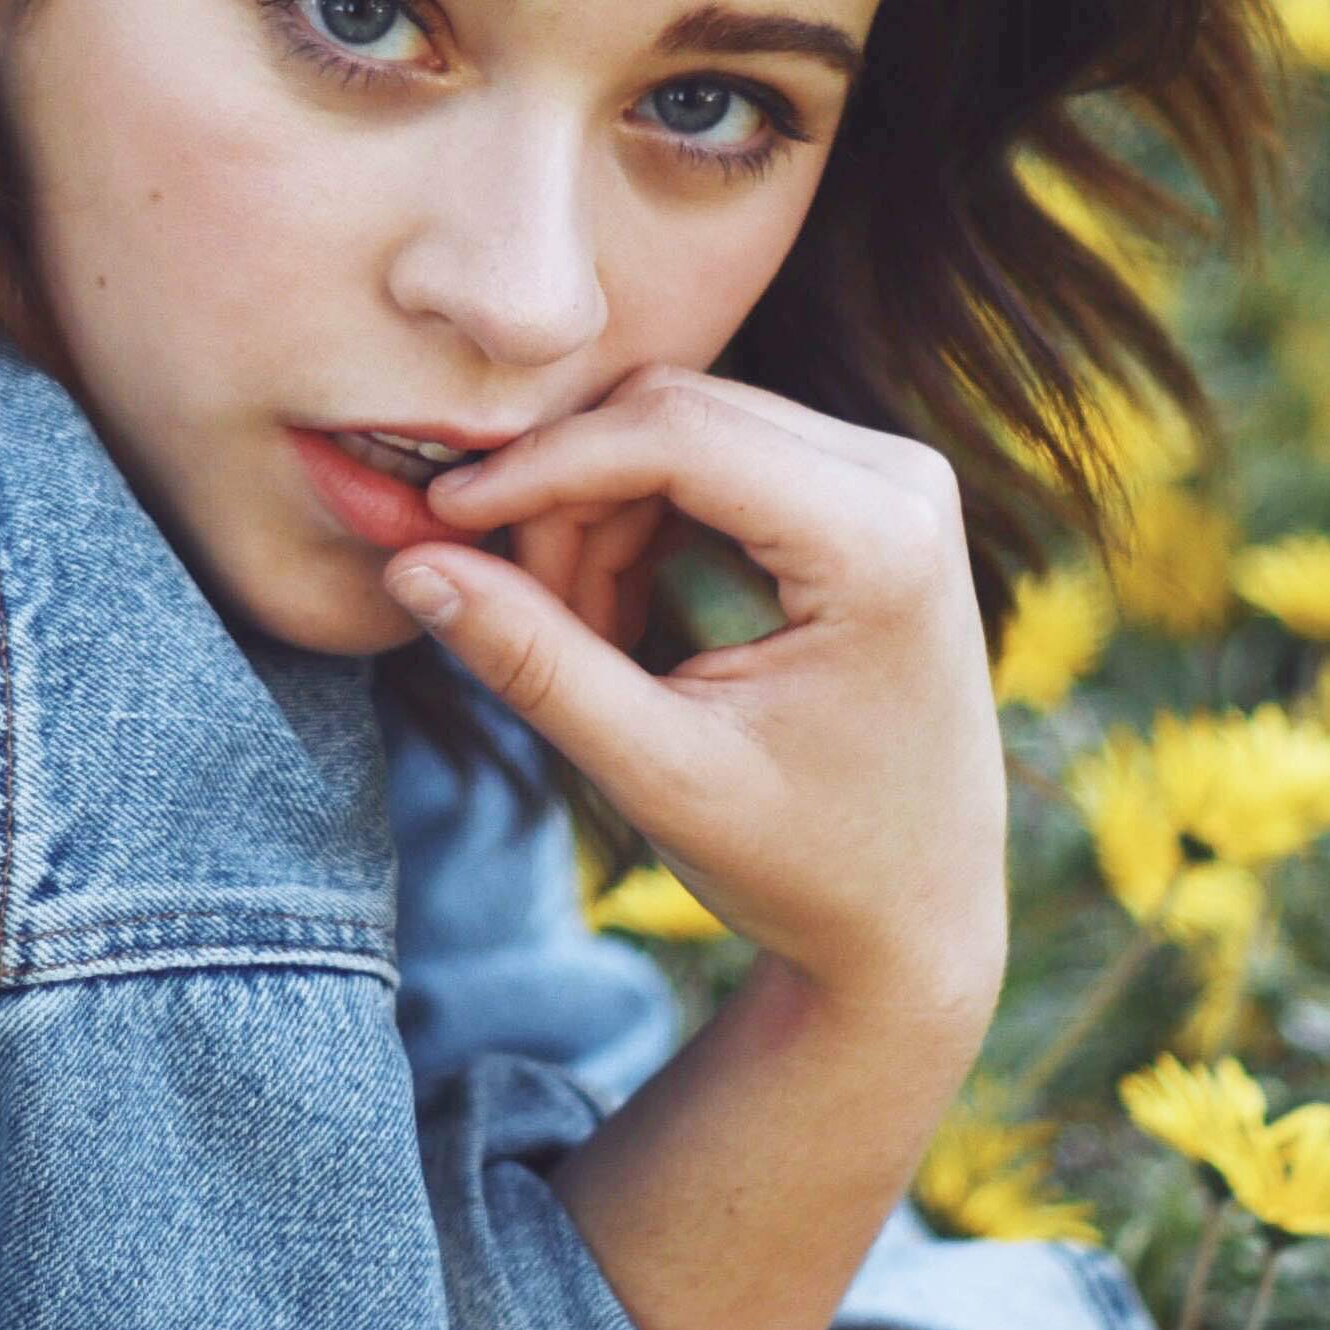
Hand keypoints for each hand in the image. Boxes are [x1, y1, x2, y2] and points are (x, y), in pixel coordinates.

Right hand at [379, 367, 1001, 1031]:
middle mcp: (904, 481)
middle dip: (567, 499)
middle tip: (511, 612)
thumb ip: (537, 664)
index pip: (675, 435)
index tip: (439, 519)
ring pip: (687, 427)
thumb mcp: (660, 772)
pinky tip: (617, 622)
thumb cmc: (803, 863)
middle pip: (677, 414)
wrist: (917, 916)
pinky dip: (642, 520)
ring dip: (599, 516)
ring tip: (576, 642)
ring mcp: (894, 478)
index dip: (542, 468)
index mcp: (882, 544)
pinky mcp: (870, 493)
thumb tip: (412, 562)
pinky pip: (719, 454)